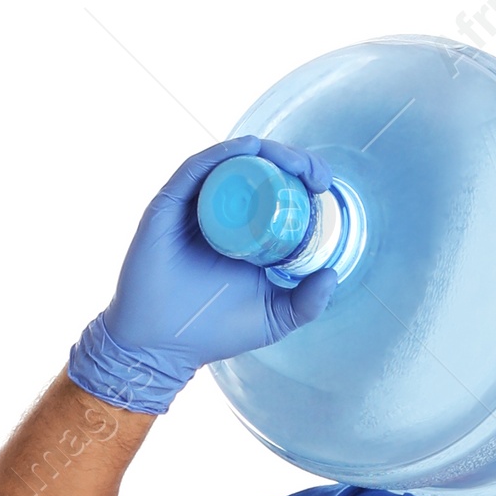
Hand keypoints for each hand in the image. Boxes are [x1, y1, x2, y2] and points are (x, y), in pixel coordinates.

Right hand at [67, 140, 335, 414]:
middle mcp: (219, 212)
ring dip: (263, 152)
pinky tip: (249, 148)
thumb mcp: (274, 319)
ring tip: (291, 161)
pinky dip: (223, 154)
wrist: (163, 347)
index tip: (324, 186)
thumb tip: (333, 274)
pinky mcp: (168, 205)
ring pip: (229, 163)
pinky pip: (196, 170)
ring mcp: (192, 206)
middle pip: (256, 171)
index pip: (275, 191)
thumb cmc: (213, 332)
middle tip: (312, 174)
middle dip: (289, 161)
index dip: (302, 179)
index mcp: (244, 231)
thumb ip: (307, 303)